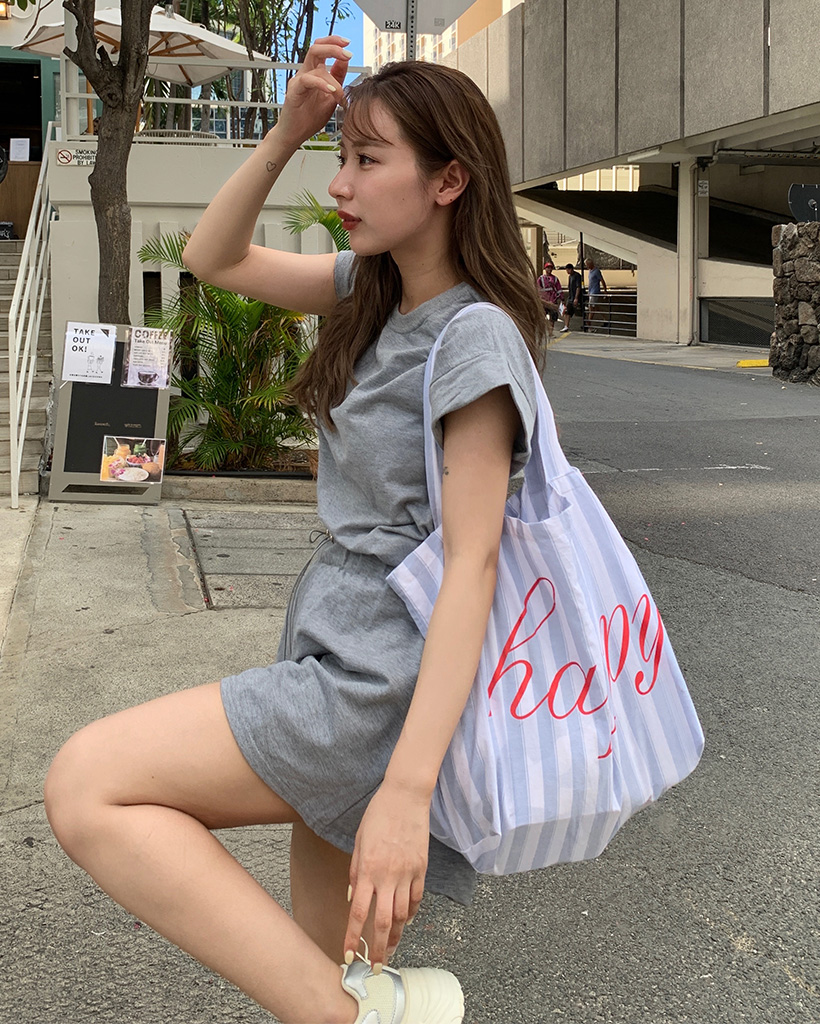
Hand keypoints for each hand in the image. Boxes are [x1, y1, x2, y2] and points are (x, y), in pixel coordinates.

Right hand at [275, 36, 350, 147]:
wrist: (295, 135)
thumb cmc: (310, 118)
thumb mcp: (331, 97)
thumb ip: (337, 79)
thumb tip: (345, 61)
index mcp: (315, 74)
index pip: (322, 49)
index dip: (335, 43)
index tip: (348, 45)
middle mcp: (306, 73)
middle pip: (316, 48)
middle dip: (333, 46)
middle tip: (348, 53)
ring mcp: (299, 81)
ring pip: (313, 60)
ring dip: (331, 73)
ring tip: (340, 91)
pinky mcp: (294, 91)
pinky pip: (307, 80)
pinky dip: (321, 83)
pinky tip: (331, 91)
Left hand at [344, 782, 428, 968]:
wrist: (405, 796)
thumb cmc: (378, 814)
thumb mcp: (359, 840)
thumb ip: (356, 870)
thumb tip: (353, 895)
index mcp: (368, 869)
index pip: (358, 912)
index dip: (352, 937)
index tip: (348, 955)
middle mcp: (388, 875)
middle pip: (382, 922)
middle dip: (378, 949)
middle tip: (376, 967)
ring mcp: (408, 873)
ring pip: (402, 914)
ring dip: (395, 935)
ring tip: (390, 948)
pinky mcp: (422, 868)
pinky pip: (417, 898)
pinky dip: (411, 913)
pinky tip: (405, 921)